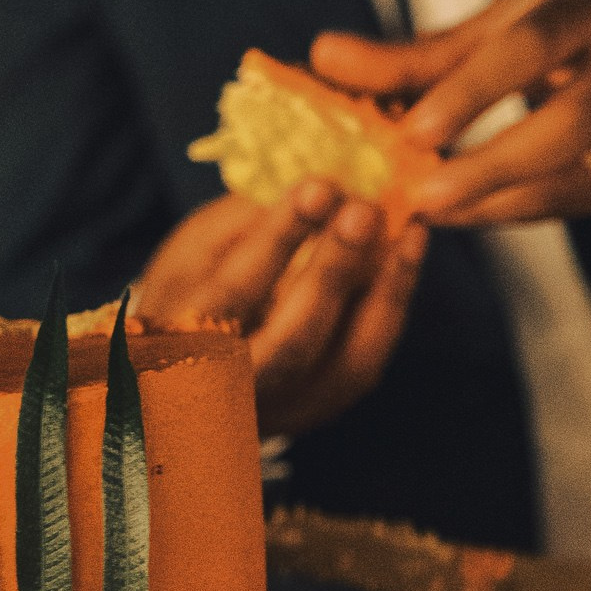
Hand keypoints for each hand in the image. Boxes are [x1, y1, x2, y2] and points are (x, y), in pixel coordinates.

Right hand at [135, 183, 426, 438]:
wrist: (188, 371)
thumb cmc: (187, 293)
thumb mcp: (192, 251)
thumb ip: (245, 221)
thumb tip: (315, 183)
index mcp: (183, 342)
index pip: (235, 292)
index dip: (279, 239)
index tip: (318, 187)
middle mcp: (237, 388)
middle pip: (294, 340)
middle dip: (334, 270)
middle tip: (365, 209)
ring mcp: (288, 408)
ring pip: (347, 360)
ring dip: (383, 289)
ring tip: (407, 227)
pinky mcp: (326, 404)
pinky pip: (370, 357)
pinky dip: (393, 301)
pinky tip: (408, 248)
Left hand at [310, 0, 590, 226]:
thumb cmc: (579, 17)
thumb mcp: (509, 17)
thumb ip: (419, 52)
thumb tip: (322, 57)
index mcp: (587, 12)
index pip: (530, 50)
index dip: (471, 93)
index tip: (411, 130)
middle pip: (564, 128)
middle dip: (491, 166)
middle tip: (421, 196)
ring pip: (573, 179)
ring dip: (497, 200)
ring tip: (427, 210)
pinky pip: (571, 204)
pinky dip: (514, 213)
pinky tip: (464, 214)